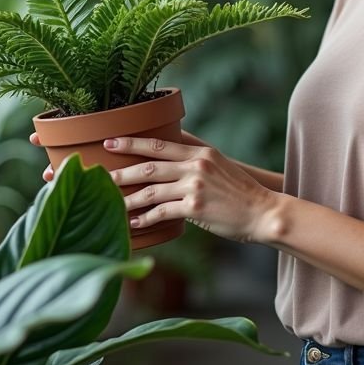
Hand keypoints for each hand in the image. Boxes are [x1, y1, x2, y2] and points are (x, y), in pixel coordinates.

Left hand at [105, 136, 280, 243]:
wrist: (263, 211)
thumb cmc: (240, 191)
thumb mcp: (218, 165)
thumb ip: (194, 161)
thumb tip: (169, 158)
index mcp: (199, 153)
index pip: (159, 144)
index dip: (131, 143)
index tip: (110, 142)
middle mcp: (195, 166)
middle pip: (149, 167)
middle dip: (121, 170)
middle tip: (100, 174)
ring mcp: (195, 187)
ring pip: (150, 191)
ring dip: (127, 198)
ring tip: (111, 202)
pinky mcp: (195, 209)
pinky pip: (162, 213)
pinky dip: (145, 218)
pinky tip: (134, 222)